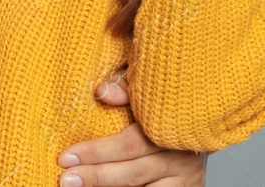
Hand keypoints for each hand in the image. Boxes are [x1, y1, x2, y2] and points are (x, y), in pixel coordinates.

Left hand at [54, 69, 206, 185]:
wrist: (199, 118)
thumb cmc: (162, 101)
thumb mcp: (145, 87)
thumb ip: (124, 88)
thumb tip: (102, 93)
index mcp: (169, 125)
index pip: (128, 144)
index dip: (96, 152)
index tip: (66, 157)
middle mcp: (181, 155)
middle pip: (134, 172)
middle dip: (97, 176)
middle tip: (66, 180)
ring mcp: (187, 177)